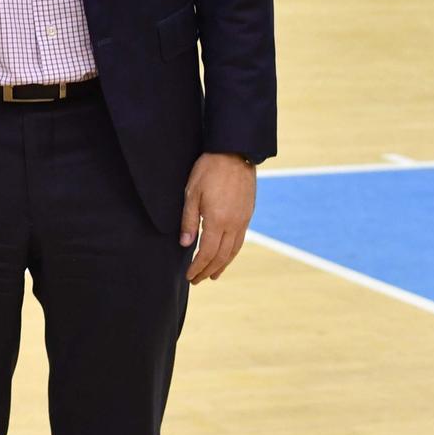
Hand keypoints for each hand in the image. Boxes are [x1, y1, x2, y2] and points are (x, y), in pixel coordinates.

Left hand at [181, 152, 255, 284]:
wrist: (234, 153)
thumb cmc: (208, 170)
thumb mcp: (191, 193)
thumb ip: (188, 220)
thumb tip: (185, 244)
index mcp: (217, 220)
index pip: (207, 252)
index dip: (198, 267)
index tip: (189, 276)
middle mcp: (233, 224)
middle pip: (221, 256)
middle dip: (208, 270)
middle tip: (197, 280)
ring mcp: (243, 220)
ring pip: (234, 250)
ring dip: (222, 265)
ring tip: (213, 275)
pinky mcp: (248, 214)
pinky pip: (240, 240)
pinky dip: (232, 252)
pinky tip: (226, 255)